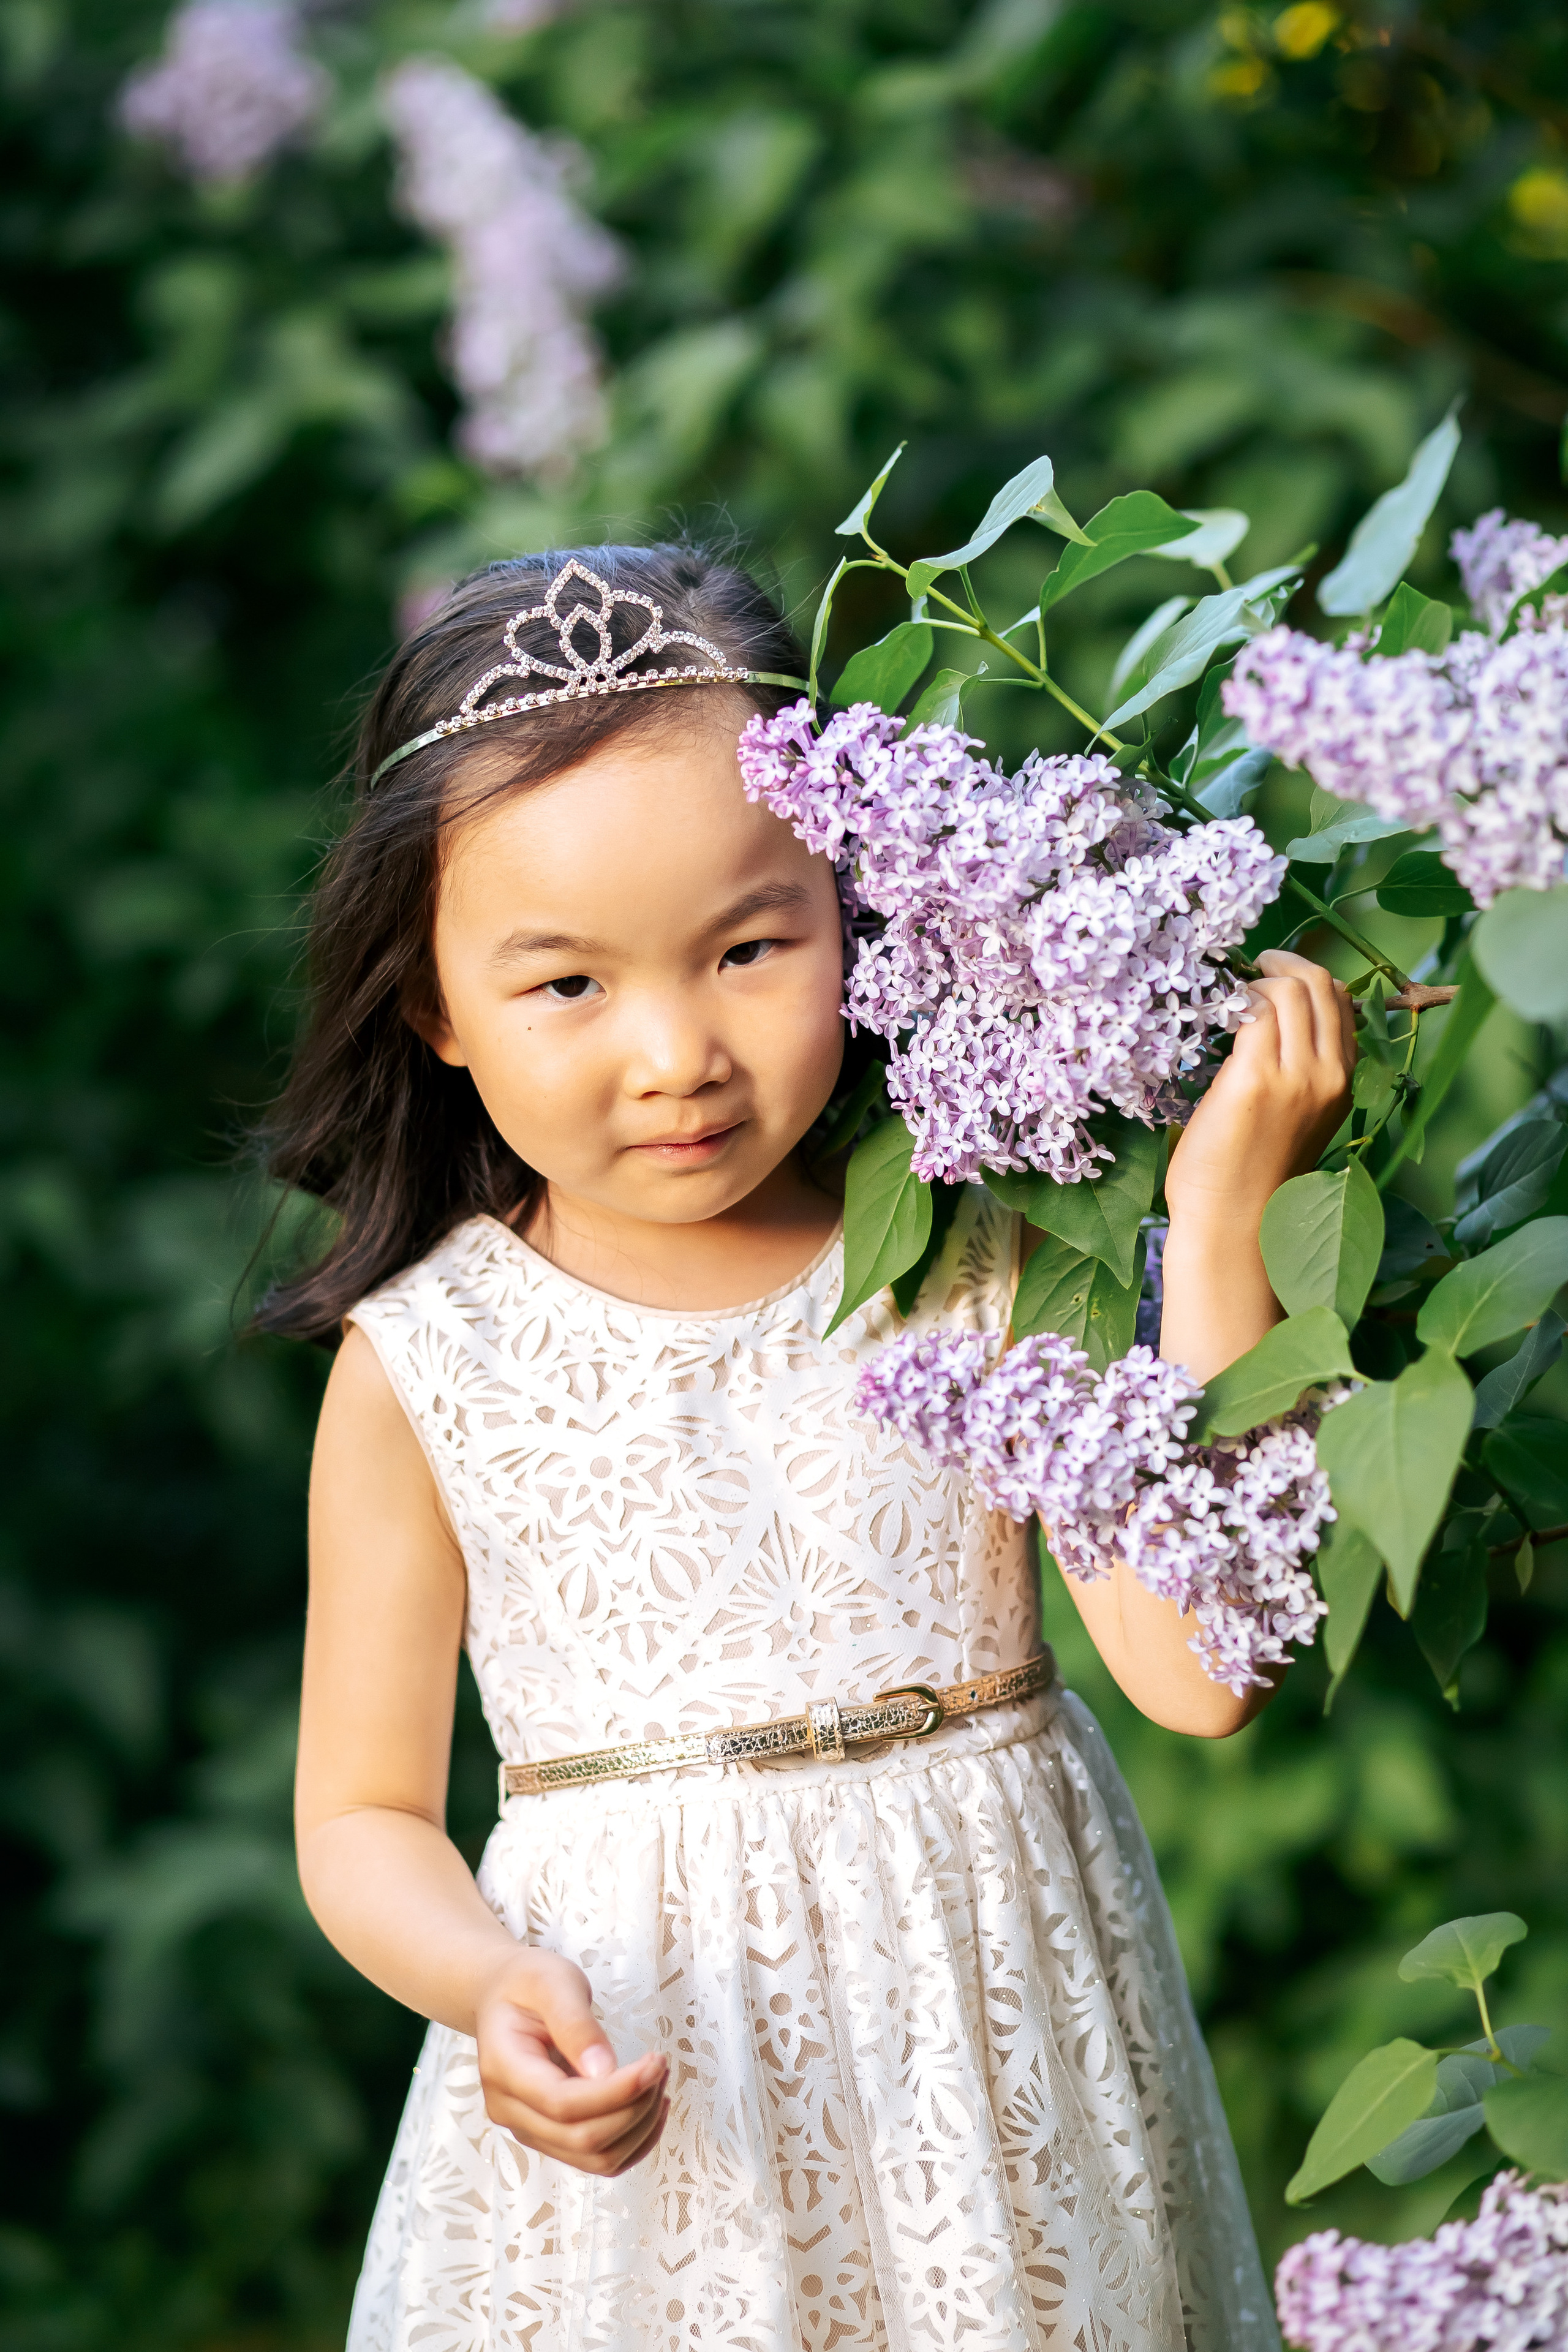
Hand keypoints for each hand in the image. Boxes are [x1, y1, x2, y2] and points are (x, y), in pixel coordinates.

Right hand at [474, 1946, 668, 2176]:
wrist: (504, 1997)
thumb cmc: (527, 1984)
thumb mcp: (552, 1983)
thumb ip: (576, 2024)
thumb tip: (606, 2071)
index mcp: (504, 2068)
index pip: (561, 2103)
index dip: (615, 2092)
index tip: (654, 2062)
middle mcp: (509, 2110)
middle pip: (581, 2138)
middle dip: (634, 2107)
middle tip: (660, 2065)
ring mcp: (529, 2129)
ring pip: (594, 2157)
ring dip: (639, 2127)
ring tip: (658, 2080)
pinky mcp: (550, 2135)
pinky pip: (597, 2158)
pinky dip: (633, 2140)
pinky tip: (651, 2106)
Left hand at [1166, 950, 1355, 1227]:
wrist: (1234, 1223)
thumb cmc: (1254, 1175)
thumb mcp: (1297, 1118)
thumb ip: (1297, 1073)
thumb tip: (1270, 1025)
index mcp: (1343, 1082)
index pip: (1340, 1002)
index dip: (1305, 978)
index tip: (1273, 976)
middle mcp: (1329, 1074)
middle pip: (1319, 984)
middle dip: (1283, 963)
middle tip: (1251, 966)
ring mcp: (1294, 1076)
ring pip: (1288, 989)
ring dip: (1256, 979)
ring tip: (1232, 990)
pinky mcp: (1253, 1079)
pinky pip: (1252, 1012)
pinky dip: (1234, 1001)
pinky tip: (1214, 1011)